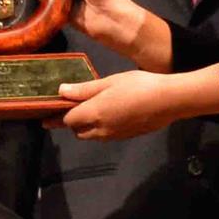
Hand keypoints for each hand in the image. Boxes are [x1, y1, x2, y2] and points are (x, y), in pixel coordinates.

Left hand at [50, 70, 180, 140]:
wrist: (169, 101)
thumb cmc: (138, 86)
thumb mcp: (109, 82)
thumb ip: (84, 89)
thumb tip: (60, 92)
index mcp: (94, 114)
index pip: (67, 120)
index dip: (57, 115)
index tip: (48, 111)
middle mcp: (101, 130)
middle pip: (77, 131)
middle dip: (71, 122)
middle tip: (70, 107)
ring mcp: (115, 136)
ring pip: (92, 136)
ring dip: (86, 126)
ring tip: (89, 109)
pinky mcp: (126, 137)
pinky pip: (105, 135)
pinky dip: (100, 128)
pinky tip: (109, 113)